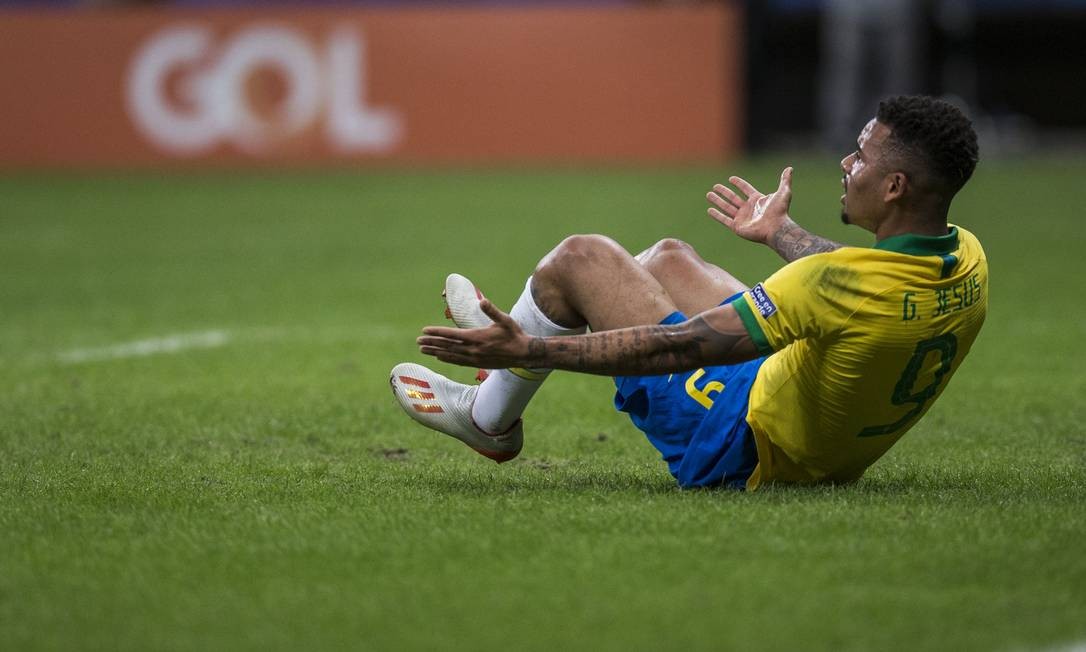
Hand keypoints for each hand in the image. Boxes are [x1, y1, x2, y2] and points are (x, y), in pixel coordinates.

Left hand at [417, 300, 533, 368]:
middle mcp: (473, 349)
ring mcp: (474, 358)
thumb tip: (482, 300)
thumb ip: (492, 311)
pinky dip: (446, 359)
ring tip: (422, 350)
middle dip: (431, 343)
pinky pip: (457, 361)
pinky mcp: (477, 364)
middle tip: (418, 341)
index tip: (424, 331)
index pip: (451, 334)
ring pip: (450, 355)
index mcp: (477, 337)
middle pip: (447, 346)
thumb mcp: (504, 320)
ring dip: (435, 352)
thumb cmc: (514, 334)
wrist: (523, 354)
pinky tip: (439, 357)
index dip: (437, 332)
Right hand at [706, 167, 794, 245]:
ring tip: (708, 194)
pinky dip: (717, 215)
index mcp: (757, 200)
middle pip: (733, 198)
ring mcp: (742, 218)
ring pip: (726, 207)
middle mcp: (748, 209)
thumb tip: (790, 168)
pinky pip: (724, 219)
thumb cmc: (780, 211)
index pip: (746, 189)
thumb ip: (785, 180)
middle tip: (715, 186)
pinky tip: (709, 210)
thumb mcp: (784, 192)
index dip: (739, 183)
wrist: (776, 228)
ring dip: (717, 201)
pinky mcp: (737, 227)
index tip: (731, 179)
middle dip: (724, 192)